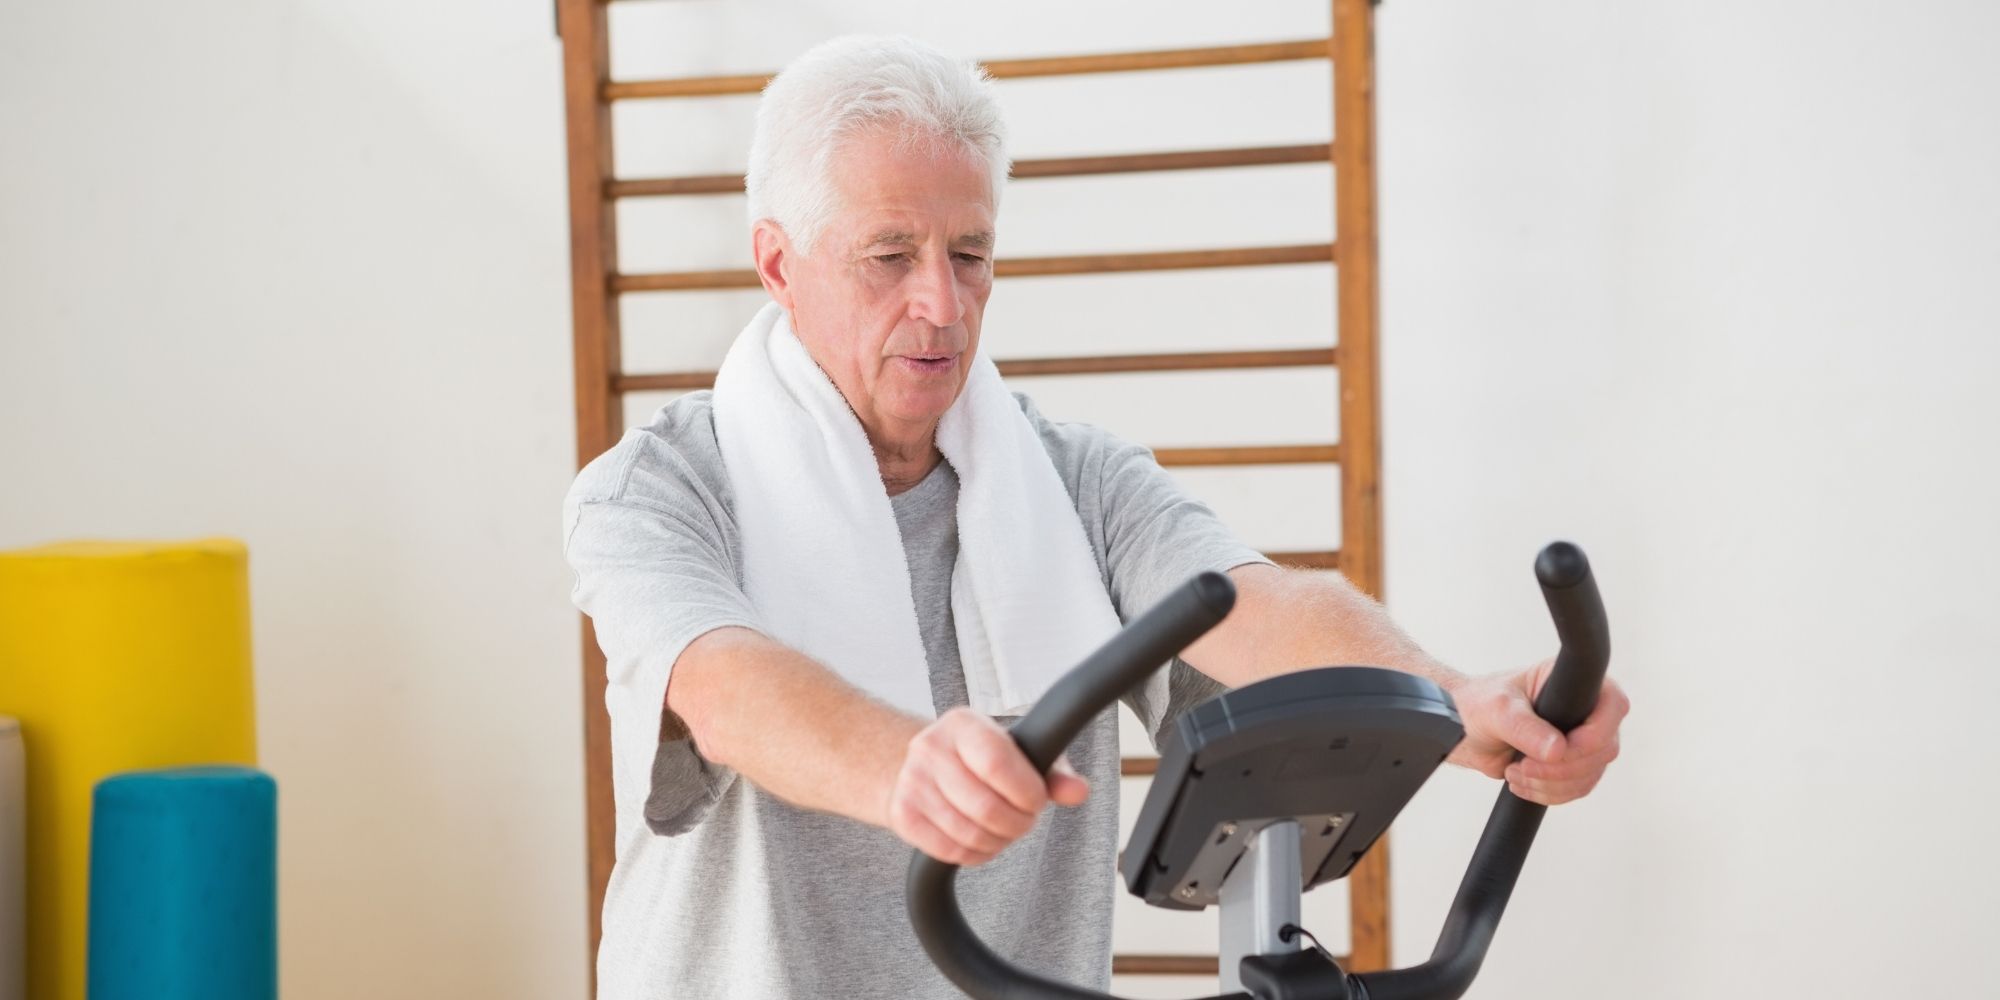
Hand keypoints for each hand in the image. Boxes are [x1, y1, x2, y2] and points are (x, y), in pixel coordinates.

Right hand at [887, 707, 1089, 865]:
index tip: (1037, 800)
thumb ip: (1052, 769)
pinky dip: (974, 854)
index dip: (1027, 793)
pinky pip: (948, 851)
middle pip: (985, 807)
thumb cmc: (979, 758)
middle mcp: (930, 748)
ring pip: (968, 834)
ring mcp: (911, 782)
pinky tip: (981, 841)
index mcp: (963, 724)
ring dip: (998, 842)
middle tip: (1024, 820)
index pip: (998, 764)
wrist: (921, 766)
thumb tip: (1078, 792)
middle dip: (1017, 824)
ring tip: (1004, 831)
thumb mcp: (1017, 751)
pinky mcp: (901, 815)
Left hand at [1446, 660, 1629, 804]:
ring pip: (1590, 774)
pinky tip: (1522, 783)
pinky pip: (1577, 789)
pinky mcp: (1572, 765)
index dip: (1594, 734)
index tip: (1560, 749)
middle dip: (1562, 767)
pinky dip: (1549, 793)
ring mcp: (1582, 740)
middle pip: (1604, 749)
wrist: (1466, 730)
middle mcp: (1586, 711)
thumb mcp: (1498, 709)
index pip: (1612, 706)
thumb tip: (1557, 750)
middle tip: (1525, 765)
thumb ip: (1525, 728)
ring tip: (1516, 772)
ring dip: (1551, 783)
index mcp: (1575, 682)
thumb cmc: (1481, 705)